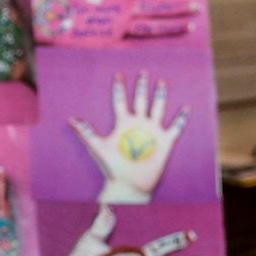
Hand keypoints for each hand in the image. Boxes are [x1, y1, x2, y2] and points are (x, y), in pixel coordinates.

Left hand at [69, 70, 188, 202]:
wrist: (129, 184)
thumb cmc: (112, 167)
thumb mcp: (97, 146)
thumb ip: (86, 132)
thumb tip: (70, 119)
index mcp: (123, 123)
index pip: (121, 101)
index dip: (119, 88)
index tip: (118, 75)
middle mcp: (138, 125)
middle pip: (141, 100)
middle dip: (142, 86)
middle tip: (143, 72)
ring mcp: (152, 132)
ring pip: (158, 108)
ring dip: (160, 96)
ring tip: (162, 82)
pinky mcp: (165, 142)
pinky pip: (175, 127)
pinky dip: (181, 119)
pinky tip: (186, 107)